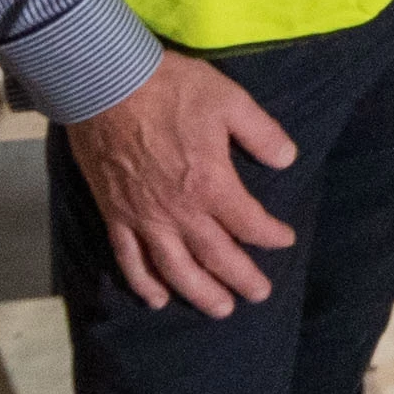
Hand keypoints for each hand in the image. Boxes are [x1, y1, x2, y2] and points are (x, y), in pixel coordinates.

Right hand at [62, 55, 300, 315]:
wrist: (105, 84)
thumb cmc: (170, 89)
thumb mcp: (229, 99)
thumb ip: (261, 133)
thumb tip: (288, 159)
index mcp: (211, 185)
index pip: (249, 223)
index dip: (271, 235)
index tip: (285, 239)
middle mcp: (179, 212)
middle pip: (216, 257)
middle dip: (241, 279)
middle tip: (259, 295)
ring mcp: (144, 218)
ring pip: (174, 269)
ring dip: (199, 293)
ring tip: (219, 309)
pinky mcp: (115, 215)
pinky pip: (129, 259)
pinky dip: (144, 283)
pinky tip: (156, 299)